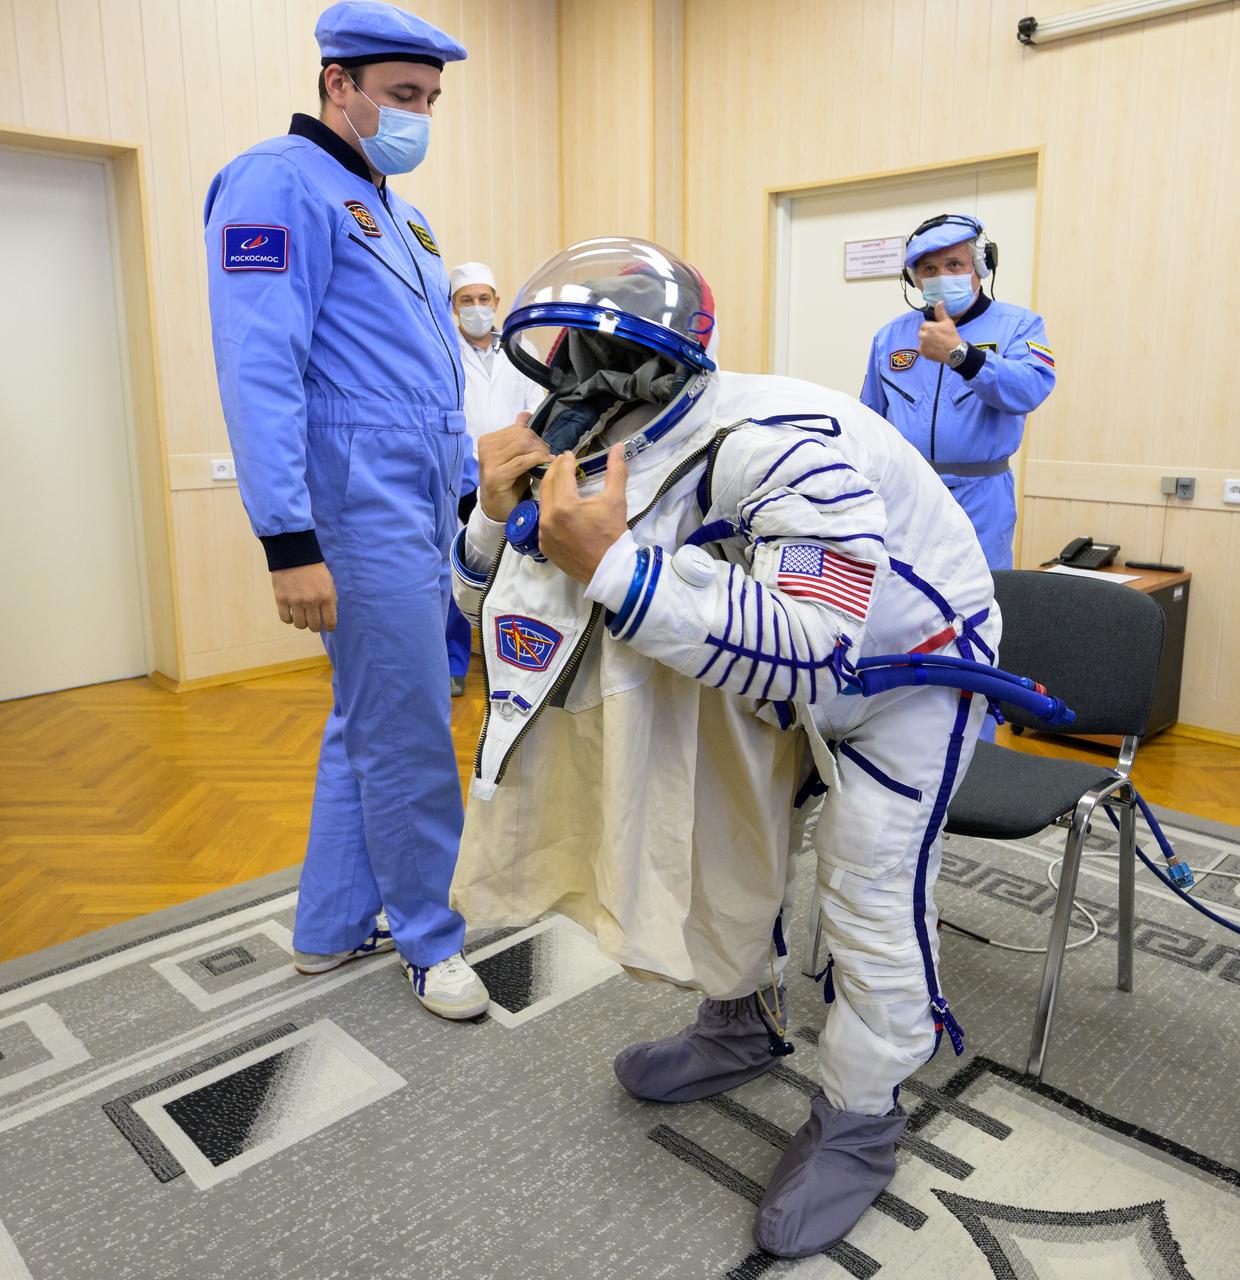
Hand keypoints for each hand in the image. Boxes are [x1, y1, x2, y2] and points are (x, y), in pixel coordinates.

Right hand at [272, 561, 336, 632]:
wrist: (294, 555)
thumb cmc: (314, 569)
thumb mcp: (329, 583)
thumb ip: (331, 600)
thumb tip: (329, 618)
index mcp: (326, 597)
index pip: (330, 622)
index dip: (330, 627)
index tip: (328, 627)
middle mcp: (311, 601)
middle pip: (314, 626)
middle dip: (315, 626)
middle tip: (314, 622)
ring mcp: (295, 601)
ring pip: (300, 625)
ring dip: (302, 623)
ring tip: (302, 616)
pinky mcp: (281, 599)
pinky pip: (285, 619)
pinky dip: (289, 619)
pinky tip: (291, 613)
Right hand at [477, 413, 552, 521]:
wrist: (497, 510)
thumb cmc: (509, 484)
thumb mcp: (514, 456)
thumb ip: (518, 436)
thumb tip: (525, 414)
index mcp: (488, 440)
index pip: (518, 429)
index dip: (536, 437)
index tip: (544, 449)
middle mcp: (485, 448)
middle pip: (522, 436)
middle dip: (540, 445)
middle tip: (548, 457)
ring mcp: (489, 462)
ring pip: (523, 446)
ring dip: (540, 453)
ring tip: (546, 462)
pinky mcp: (496, 476)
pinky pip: (522, 461)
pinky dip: (538, 461)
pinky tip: (546, 465)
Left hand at [538, 443, 628, 583]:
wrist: (609, 570)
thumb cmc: (613, 534)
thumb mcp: (616, 500)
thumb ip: (616, 471)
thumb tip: (619, 446)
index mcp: (565, 505)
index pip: (561, 474)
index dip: (565, 461)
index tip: (570, 454)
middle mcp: (548, 518)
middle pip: (547, 485)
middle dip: (554, 471)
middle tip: (562, 463)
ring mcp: (544, 533)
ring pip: (543, 503)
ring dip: (551, 490)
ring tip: (561, 483)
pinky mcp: (544, 545)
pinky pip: (543, 522)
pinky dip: (550, 511)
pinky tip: (559, 508)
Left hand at [918, 302, 961, 362]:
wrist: (954, 352)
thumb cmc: (951, 336)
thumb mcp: (947, 322)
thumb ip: (941, 312)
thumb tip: (939, 302)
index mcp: (927, 327)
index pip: (925, 325)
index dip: (932, 327)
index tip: (938, 330)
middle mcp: (922, 336)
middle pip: (922, 332)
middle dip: (928, 334)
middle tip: (938, 337)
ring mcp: (922, 345)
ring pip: (922, 341)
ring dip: (926, 341)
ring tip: (936, 343)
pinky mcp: (922, 353)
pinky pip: (921, 349)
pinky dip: (926, 349)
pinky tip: (934, 349)